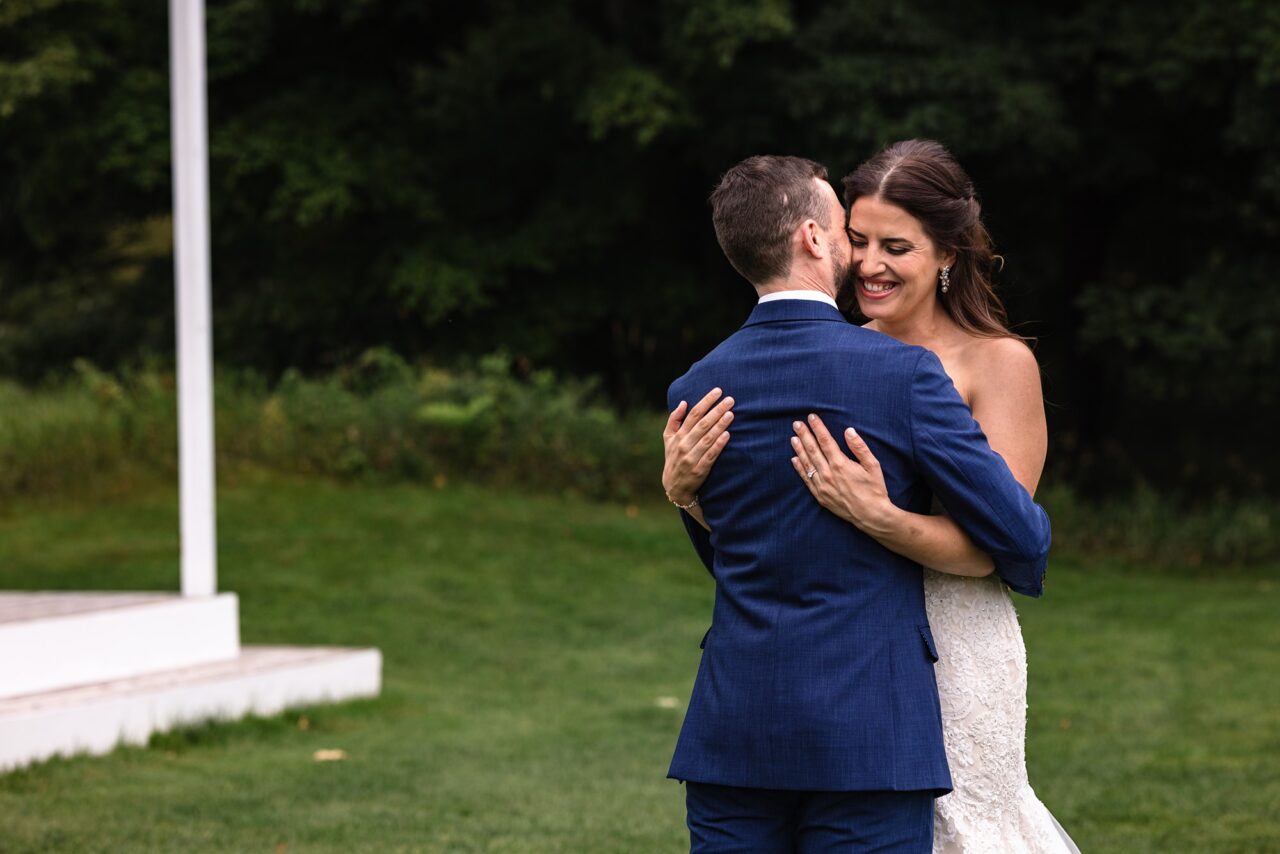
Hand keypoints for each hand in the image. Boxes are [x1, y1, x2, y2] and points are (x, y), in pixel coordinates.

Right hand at [662, 387, 734, 503]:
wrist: (674, 486)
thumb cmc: (673, 458)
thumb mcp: (668, 439)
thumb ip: (674, 420)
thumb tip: (683, 403)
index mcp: (678, 436)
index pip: (693, 414)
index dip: (706, 401)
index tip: (718, 391)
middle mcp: (683, 445)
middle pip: (703, 424)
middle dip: (717, 410)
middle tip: (730, 400)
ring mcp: (691, 458)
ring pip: (708, 438)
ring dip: (720, 425)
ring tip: (731, 414)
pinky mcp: (700, 470)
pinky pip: (711, 455)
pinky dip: (719, 445)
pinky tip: (727, 435)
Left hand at [790, 414, 898, 536]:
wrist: (871, 515)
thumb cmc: (875, 489)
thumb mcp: (873, 466)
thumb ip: (860, 447)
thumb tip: (849, 431)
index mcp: (841, 464)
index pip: (825, 441)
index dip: (818, 428)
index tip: (811, 417)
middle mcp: (828, 474)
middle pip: (813, 450)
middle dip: (804, 435)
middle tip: (796, 423)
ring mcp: (822, 486)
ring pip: (807, 463)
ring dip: (799, 449)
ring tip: (793, 438)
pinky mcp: (820, 496)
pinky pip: (806, 479)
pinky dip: (800, 468)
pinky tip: (795, 459)